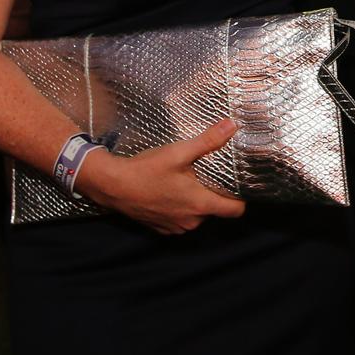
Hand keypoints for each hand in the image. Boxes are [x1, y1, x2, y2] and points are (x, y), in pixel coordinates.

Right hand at [77, 118, 245, 233]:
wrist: (113, 186)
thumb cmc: (147, 169)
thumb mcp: (179, 152)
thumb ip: (209, 141)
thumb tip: (232, 126)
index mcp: (200, 205)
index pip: (234, 211)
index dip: (241, 198)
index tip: (239, 184)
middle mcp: (191, 221)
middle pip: (215, 210)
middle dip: (214, 193)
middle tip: (208, 173)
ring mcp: (176, 227)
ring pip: (197, 215)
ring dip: (195, 201)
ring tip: (188, 180)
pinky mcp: (162, 229)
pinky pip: (181, 219)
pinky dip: (180, 207)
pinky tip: (171, 191)